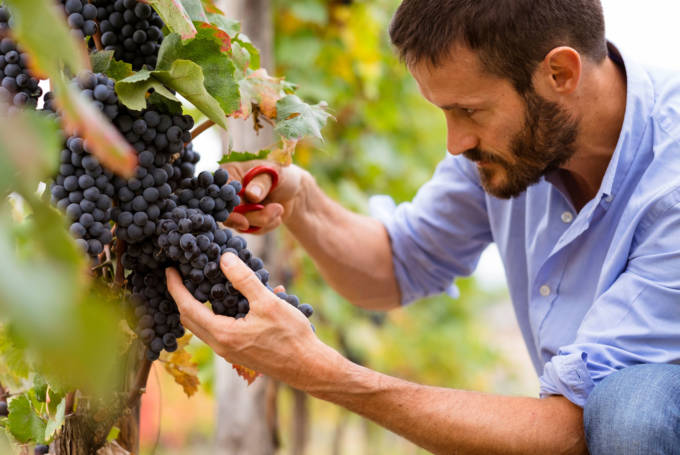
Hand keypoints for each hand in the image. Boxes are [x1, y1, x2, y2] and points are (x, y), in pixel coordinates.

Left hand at [166, 252, 322, 389]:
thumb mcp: (267, 302)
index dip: (175, 287)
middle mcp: (220, 345)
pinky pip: (218, 330)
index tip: (170, 270)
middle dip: (181, 296)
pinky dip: (216, 313)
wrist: (308, 367)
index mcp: (222, 333)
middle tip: (181, 276)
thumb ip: (244, 279)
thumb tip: (224, 258)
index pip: (187, 307)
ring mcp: (229, 351)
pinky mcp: (239, 352)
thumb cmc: (290, 336)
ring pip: (203, 326)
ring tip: (203, 284)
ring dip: (198, 306)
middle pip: (189, 319)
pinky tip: (236, 299)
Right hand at [222, 161, 308, 233]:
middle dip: (254, 217)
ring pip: (241, 225)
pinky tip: (277, 215)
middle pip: (229, 214)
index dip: (229, 210)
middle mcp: (229, 193)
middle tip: (276, 210)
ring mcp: (236, 208)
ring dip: (264, 221)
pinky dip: (267, 226)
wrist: (296, 190)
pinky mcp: (246, 220)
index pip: (220, 194)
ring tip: (279, 209)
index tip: (244, 221)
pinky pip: (252, 230)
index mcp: (229, 174)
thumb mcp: (275, 173)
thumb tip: (251, 195)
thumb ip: (262, 183)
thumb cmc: (283, 175)